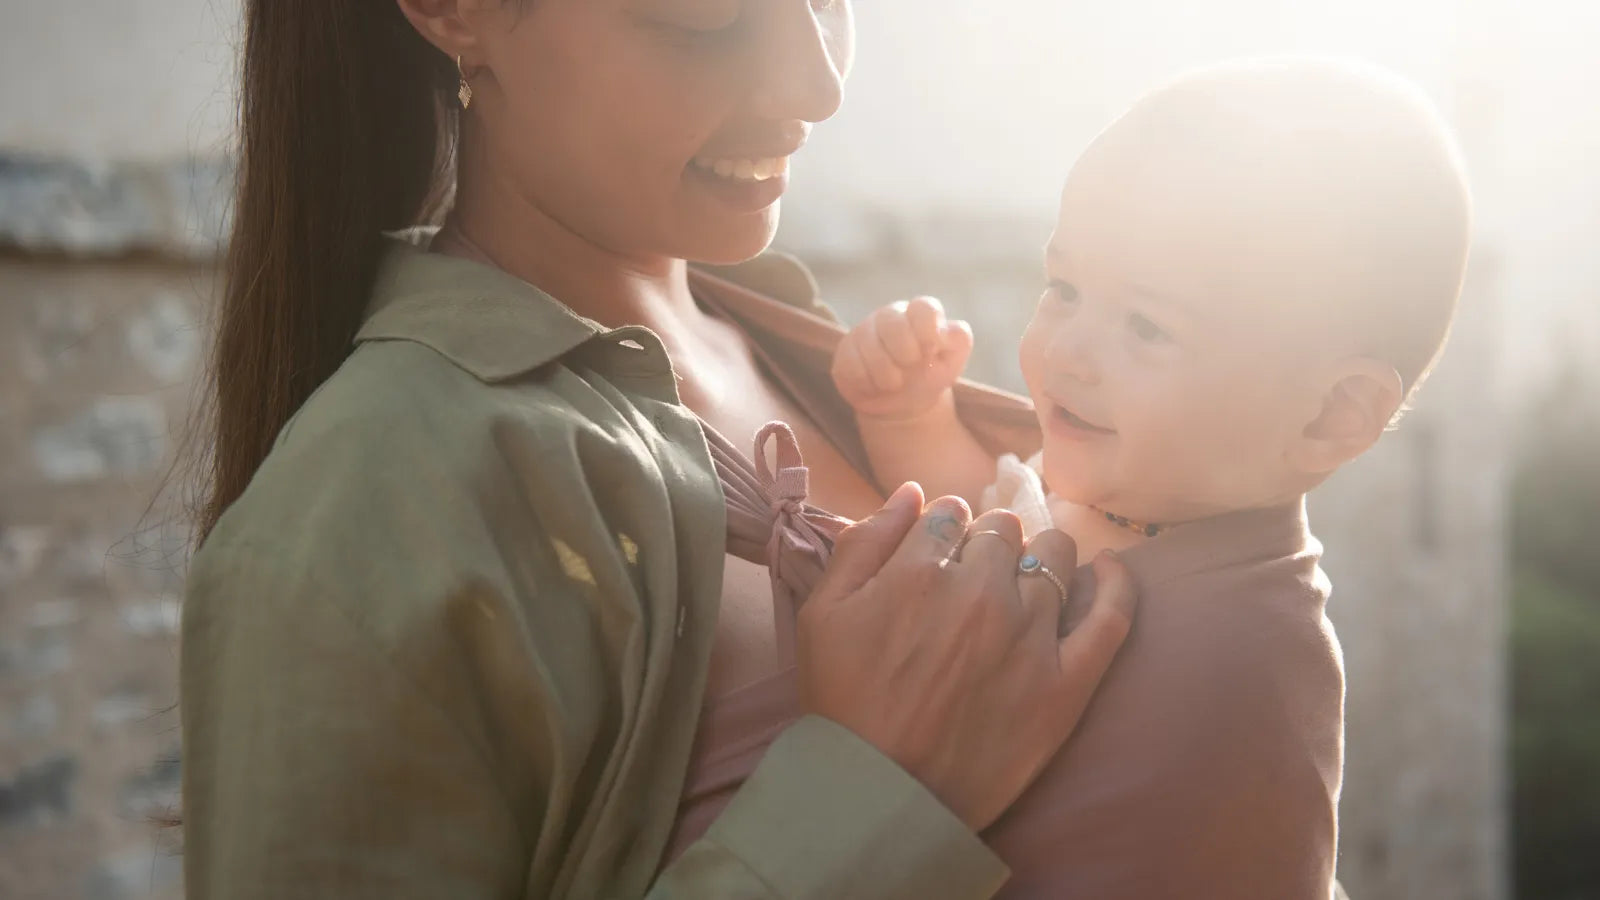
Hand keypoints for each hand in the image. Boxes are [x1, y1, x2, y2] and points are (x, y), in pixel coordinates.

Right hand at [798, 482, 1137, 829]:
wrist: (880, 794)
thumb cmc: (842, 704)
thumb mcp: (822, 614)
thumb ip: (862, 544)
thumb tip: (911, 494)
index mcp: (920, 571)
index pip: (948, 515)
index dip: (943, 529)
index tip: (939, 552)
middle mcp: (981, 591)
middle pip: (1002, 531)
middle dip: (986, 543)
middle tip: (972, 577)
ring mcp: (1030, 635)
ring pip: (1055, 556)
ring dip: (1039, 556)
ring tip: (1025, 579)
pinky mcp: (1066, 682)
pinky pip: (1111, 616)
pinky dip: (1116, 583)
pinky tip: (1109, 568)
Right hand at [831, 297, 974, 421]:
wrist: (903, 403)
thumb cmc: (929, 374)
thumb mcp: (951, 361)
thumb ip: (959, 341)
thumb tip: (952, 329)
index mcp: (918, 314)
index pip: (923, 307)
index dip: (928, 329)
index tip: (931, 350)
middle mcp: (889, 316)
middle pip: (891, 322)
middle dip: (904, 352)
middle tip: (910, 366)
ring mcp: (864, 332)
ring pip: (870, 347)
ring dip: (887, 374)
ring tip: (895, 383)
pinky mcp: (845, 353)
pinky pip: (852, 366)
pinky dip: (868, 384)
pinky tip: (875, 386)